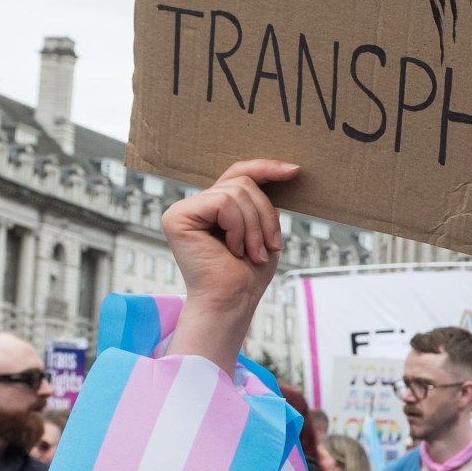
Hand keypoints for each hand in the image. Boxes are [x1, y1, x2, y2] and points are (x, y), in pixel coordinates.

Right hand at [162, 159, 296, 315]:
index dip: (266, 168)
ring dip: (255, 227)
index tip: (294, 171)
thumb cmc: (247, 275)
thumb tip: (277, 174)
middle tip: (270, 248)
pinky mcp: (177, 217)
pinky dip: (238, 228)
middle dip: (264, 215)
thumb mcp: (264, 233)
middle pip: (242, 183)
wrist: (231, 302)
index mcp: (213, 208)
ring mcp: (183, 210)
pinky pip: (223, 203)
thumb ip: (262, 206)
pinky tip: (232, 249)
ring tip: (253, 254)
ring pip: (236, 192)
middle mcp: (195, 205)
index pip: (238, 174)